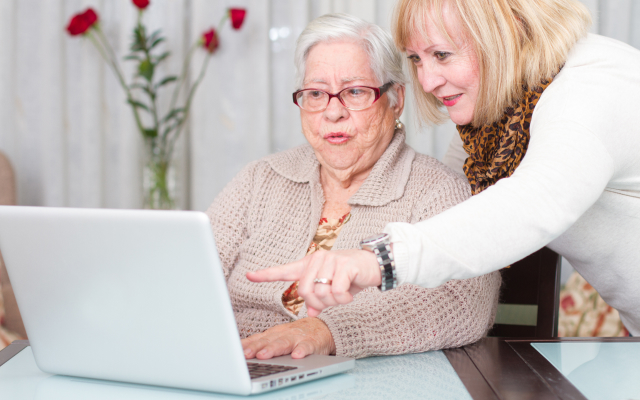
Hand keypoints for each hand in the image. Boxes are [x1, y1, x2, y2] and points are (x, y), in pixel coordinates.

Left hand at [241, 318, 335, 359]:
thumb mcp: (277, 338)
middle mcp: (283, 334)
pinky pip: (306, 346)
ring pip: (284, 343)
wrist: (321, 328)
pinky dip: (302, 350)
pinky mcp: (312, 342)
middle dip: (256, 347)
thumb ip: (260, 343)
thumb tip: (238, 350)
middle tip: (246, 354)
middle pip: (268, 341)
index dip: (246, 345)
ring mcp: (297, 337)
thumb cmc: (294, 335)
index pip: (257, 339)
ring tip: (264, 355)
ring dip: (273, 349)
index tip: (235, 351)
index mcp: (273, 334)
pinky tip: (297, 356)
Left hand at [246, 249, 380, 316]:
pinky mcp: (344, 265)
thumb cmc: (350, 276)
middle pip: (305, 292)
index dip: (266, 274)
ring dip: (333, 302)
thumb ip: (318, 299)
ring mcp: (330, 260)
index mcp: (309, 264)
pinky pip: (336, 292)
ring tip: (342, 295)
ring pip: (321, 294)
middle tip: (331, 302)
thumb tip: (311, 313)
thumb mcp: (331, 288)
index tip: (249, 275)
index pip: (284, 270)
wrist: (374, 265)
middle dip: (318, 303)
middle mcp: (317, 259)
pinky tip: (350, 293)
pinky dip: (343, 299)